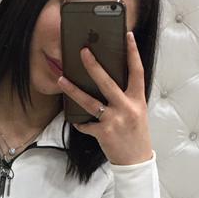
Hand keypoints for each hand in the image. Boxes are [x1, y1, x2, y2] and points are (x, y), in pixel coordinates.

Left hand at [57, 31, 153, 165]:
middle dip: (93, 66)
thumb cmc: (136, 134)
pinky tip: (75, 120)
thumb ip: (126, 97)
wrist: (136, 161)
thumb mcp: (137, 112)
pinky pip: (86, 124)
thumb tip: (109, 81)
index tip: (127, 36)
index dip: (132, 53)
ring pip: (89, 102)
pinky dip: (80, 122)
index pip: (137, 71)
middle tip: (82, 51)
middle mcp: (126, 108)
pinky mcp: (103, 133)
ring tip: (61, 79)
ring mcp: (114, 120)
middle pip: (107, 82)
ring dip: (73, 90)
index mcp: (137, 100)